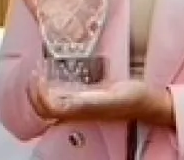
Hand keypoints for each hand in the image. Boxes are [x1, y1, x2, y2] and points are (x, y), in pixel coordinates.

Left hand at [27, 75, 174, 128]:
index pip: (48, 109)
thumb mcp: (114, 95)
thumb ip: (90, 100)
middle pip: (45, 111)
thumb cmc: (134, 98)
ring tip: (40, 73)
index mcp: (82, 111)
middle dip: (34, 93)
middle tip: (35, 71)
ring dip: (41, 92)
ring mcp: (82, 108)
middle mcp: (78, 112)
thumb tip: (62, 101)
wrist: (148, 104)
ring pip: (51, 106)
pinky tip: (55, 77)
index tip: (38, 75)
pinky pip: (62, 99)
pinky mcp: (87, 102)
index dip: (38, 95)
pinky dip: (52, 89)